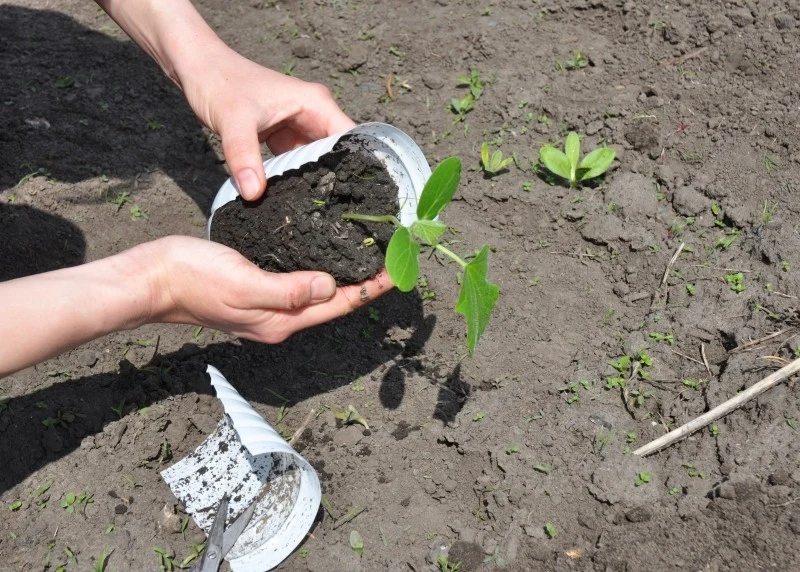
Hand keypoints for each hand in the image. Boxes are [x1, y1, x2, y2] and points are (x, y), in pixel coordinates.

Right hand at [143, 236, 390, 342]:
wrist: (152, 278)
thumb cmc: (193, 280)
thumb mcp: (244, 284)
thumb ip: (288, 290)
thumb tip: (330, 287)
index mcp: (281, 322)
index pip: (338, 305)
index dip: (370, 288)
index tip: (397, 268)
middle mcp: (279, 319)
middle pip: (333, 302)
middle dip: (364, 282)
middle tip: (391, 256)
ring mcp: (266, 306)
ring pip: (317, 291)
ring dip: (343, 274)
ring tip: (367, 253)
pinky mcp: (255, 288)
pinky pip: (297, 280)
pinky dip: (318, 267)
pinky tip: (324, 251)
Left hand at [177, 45, 354, 200]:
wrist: (196, 68)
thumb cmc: (219, 83)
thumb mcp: (233, 121)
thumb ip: (244, 157)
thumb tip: (254, 194)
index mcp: (316, 104)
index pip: (350, 139)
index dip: (355, 166)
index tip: (351, 196)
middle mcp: (313, 114)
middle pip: (336, 154)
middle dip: (334, 180)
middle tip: (332, 211)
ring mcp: (299, 126)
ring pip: (316, 161)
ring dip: (313, 182)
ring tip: (315, 210)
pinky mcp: (283, 136)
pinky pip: (295, 163)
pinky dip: (293, 179)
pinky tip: (291, 198)